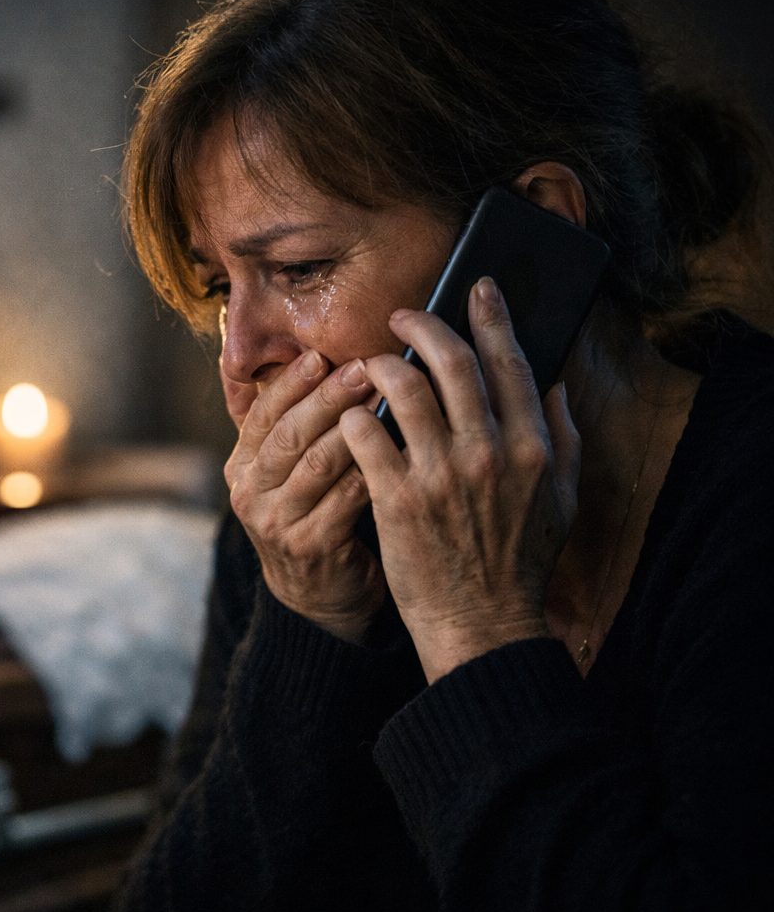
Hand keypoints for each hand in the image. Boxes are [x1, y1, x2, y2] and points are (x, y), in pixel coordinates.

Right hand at [226, 349, 383, 642]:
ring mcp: (276, 523)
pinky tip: (398, 449)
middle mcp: (250, 493)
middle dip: (326, 397)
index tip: (320, 355)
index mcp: (242, 466)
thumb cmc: (314, 512)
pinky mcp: (309, 548)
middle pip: (288, 434)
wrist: (317, 592)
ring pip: (316, 464)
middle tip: (364, 367)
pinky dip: (371, 470)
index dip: (290, 383)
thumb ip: (292, 423)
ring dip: (355, 427)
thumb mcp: (288, 470)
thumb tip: (314, 354)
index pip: (262, 414)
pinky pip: (345, 500)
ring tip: (388, 399)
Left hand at [340, 277, 580, 680]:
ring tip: (369, 363)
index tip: (478, 288)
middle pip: (453, 363)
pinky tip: (348, 414)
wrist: (482, 623)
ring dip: (381, 365)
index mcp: (534, 447)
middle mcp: (490, 453)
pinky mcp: (396, 499)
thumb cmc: (520, 561)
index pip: (511, 362)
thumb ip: (563, 438)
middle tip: (401, 315)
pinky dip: (354, 416)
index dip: (492, 317)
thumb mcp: (561, 499)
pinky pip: (366, 435)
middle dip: (424, 326)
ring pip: (404, 390)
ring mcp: (440, 476)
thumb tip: (554, 385)